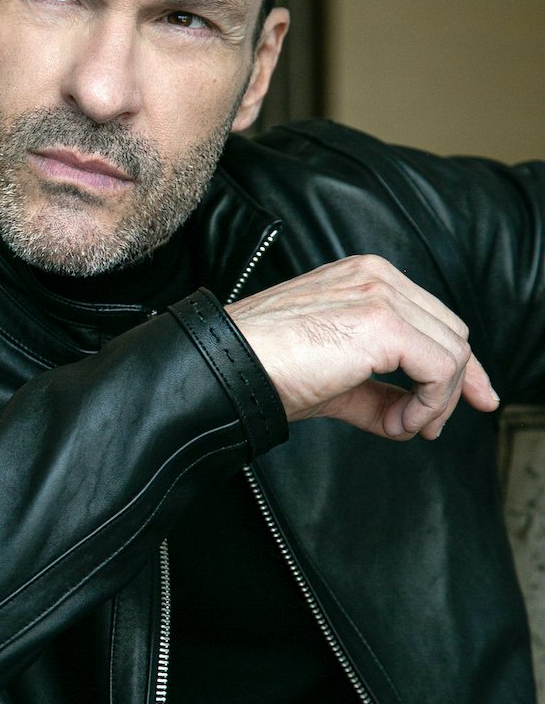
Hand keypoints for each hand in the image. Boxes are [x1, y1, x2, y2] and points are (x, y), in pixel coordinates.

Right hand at [226, 255, 498, 440]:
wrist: (230, 366)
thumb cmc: (264, 368)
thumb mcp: (336, 381)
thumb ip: (378, 393)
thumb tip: (412, 419)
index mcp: (365, 277)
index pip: (435, 318)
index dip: (459, 365)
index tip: (473, 399)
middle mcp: (377, 276)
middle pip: (452, 332)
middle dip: (453, 387)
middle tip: (427, 428)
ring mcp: (381, 294)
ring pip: (453, 351)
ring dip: (436, 401)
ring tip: (400, 427)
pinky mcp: (383, 322)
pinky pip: (439, 369)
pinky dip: (429, 405)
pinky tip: (399, 424)